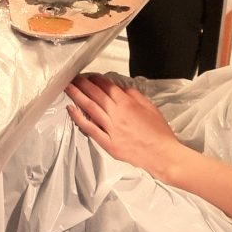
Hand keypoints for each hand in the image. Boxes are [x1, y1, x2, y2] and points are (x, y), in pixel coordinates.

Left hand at [65, 73, 191, 181]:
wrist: (163, 155)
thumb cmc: (159, 134)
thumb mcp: (151, 107)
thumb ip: (135, 95)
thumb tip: (121, 88)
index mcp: (128, 104)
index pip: (108, 87)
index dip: (96, 79)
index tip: (89, 76)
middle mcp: (118, 114)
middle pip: (96, 94)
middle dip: (82, 84)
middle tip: (73, 78)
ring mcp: (112, 129)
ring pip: (90, 108)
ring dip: (77, 95)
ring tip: (68, 88)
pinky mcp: (108, 143)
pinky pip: (90, 128)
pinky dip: (78, 118)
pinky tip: (71, 109)